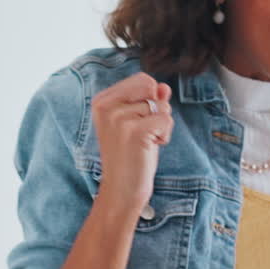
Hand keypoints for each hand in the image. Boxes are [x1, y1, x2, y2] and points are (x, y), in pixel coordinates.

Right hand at [91, 72, 173, 213]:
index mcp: (103, 100)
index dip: (152, 100)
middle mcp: (107, 105)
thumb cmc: (131, 157)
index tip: (139, 121)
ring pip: (162, 107)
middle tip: (144, 132)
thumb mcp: (139, 124)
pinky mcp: (133, 131)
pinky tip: (149, 148)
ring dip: (161, 127)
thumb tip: (164, 86)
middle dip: (158, 110)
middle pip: (152, 88)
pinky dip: (165, 136)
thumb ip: (149, 102)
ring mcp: (118, 117)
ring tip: (144, 143)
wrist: (122, 188)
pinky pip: (166, 121)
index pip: (143, 79)